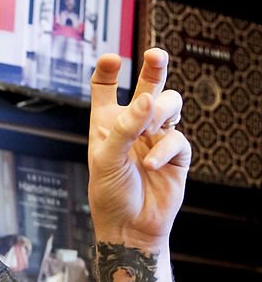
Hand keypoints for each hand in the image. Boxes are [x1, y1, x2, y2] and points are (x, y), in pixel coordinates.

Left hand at [87, 48, 191, 247]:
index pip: (105, 90)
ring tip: (149, 129)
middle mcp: (132, 127)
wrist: (130, 226)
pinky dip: (164, 149)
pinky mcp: (176, 153)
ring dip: (161, 110)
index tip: (111, 58)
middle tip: (155, 54)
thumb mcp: (106, 160)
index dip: (107, 72)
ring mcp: (156, 138)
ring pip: (170, 105)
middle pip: (147, 87)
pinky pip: (177, 137)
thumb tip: (146, 99)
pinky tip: (151, 165)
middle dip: (154, 68)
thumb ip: (124, 128)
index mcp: (106, 125)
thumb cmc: (109, 195)